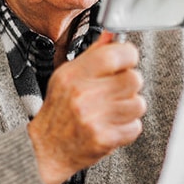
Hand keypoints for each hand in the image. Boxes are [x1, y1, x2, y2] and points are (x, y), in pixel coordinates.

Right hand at [28, 32, 145, 183]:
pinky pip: (135, 127)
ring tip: (113, 110)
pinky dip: (127, 127)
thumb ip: (93, 54)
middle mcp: (83, 96)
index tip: (127, 59)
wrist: (45, 149)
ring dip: (130, 107)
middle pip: (133, 79)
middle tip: (118, 89)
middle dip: (130, 84)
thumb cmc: (59, 110)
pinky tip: (111, 125)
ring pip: (138, 103)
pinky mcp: (104, 139)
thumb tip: (112, 34)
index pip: (114, 55)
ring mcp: (94, 119)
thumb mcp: (68, 76)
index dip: (128, 55)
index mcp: (73, 75)